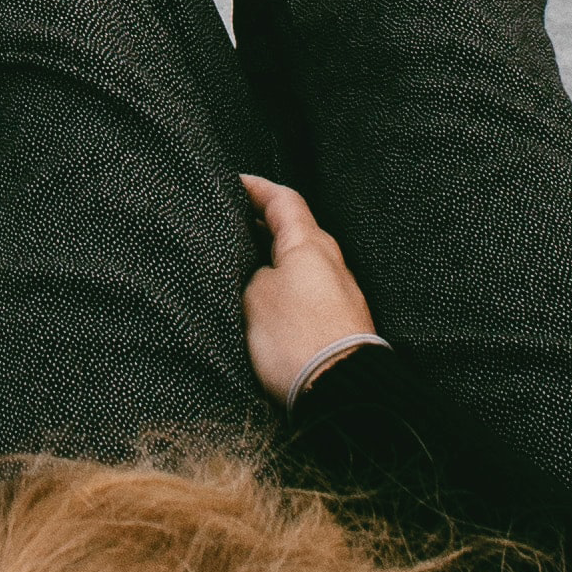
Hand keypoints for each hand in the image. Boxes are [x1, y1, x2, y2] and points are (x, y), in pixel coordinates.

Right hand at [237, 176, 377, 406]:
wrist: (340, 389)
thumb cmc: (296, 338)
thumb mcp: (254, 296)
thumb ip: (251, 272)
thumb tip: (258, 272)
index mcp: (309, 243)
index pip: (283, 200)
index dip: (257, 188)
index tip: (235, 182)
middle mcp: (330, 261)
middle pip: (294, 229)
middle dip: (263, 223)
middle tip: (231, 220)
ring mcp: (338, 292)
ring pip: (299, 262)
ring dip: (272, 257)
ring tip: (239, 262)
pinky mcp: (338, 320)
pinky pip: (306, 290)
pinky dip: (284, 285)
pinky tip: (264, 301)